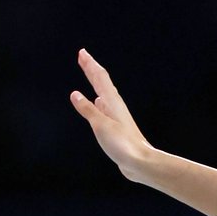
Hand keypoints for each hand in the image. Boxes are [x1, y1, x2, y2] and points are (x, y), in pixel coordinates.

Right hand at [69, 49, 151, 178]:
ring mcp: (117, 117)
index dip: (90, 65)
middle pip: (102, 83)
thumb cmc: (123, 145)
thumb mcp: (101, 125)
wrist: (141, 162)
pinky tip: (98, 101)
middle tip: (83, 56)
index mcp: (113, 104)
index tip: (82, 53)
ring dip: (95, 83)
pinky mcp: (117, 127)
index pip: (100, 78)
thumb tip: (75, 94)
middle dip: (91, 69)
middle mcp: (115, 107)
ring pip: (104, 93)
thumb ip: (88, 110)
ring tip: (90, 74)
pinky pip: (105, 108)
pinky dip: (98, 101)